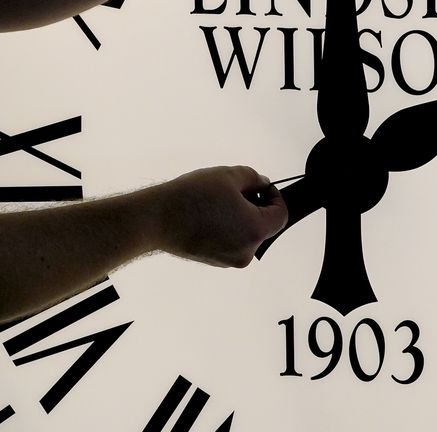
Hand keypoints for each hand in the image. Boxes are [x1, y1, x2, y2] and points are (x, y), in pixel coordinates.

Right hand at [152, 166, 287, 267]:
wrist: (156, 219)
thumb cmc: (191, 198)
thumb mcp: (229, 175)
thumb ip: (254, 179)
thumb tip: (262, 185)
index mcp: (254, 231)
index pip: (281, 215)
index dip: (275, 197)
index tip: (262, 187)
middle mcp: (246, 251)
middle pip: (264, 226)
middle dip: (255, 205)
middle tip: (237, 190)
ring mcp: (229, 259)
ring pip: (246, 234)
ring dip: (240, 216)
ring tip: (218, 201)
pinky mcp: (215, 260)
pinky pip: (231, 241)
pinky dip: (227, 227)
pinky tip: (209, 214)